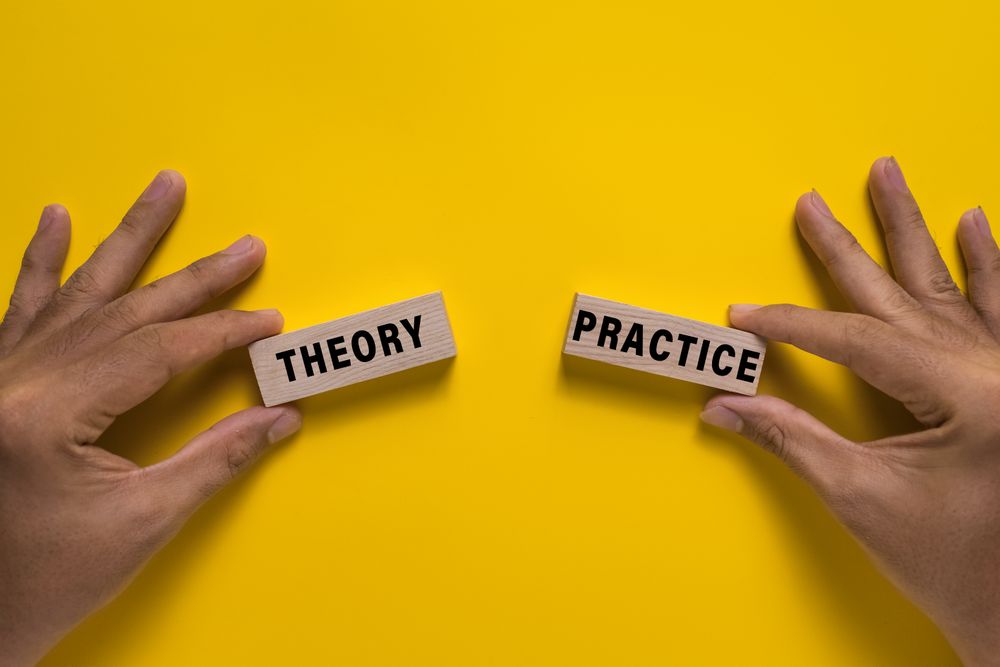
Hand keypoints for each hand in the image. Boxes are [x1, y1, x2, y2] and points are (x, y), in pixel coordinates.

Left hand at [0, 171, 301, 665]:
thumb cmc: (39, 580)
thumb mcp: (140, 525)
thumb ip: (213, 462)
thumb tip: (277, 418)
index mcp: (46, 414)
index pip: (156, 350)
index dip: (223, 333)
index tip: (270, 323)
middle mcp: (13, 379)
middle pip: (125, 309)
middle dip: (196, 278)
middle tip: (246, 246)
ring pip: (77, 293)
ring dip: (128, 240)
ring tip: (164, 188)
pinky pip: (21, 308)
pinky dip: (41, 263)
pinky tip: (56, 220)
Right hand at [701, 157, 999, 663]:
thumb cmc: (956, 563)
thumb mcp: (864, 499)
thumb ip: (793, 441)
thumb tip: (728, 407)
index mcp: (966, 393)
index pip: (857, 339)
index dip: (790, 326)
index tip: (744, 318)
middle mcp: (998, 368)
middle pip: (904, 292)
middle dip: (849, 246)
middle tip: (814, 203)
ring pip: (957, 285)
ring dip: (919, 231)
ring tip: (892, 178)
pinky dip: (992, 267)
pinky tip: (980, 228)